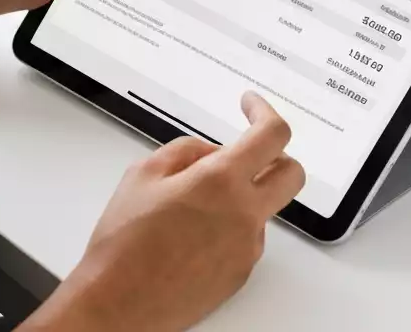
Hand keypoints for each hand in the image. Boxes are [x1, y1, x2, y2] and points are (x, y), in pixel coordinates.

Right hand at [24, 94, 305, 331]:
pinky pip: (248, 236)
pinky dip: (232, 223)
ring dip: (245, 192)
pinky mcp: (241, 274)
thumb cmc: (123, 244)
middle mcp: (244, 215)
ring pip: (265, 206)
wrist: (118, 303)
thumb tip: (211, 152)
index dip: (264, 112)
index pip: (271, 135)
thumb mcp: (143, 173)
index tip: (251, 106)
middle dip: (275, 153)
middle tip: (249, 147)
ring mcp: (247, 248)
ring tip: (193, 202)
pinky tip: (194, 230)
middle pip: (291, 173)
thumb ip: (186, 151)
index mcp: (220, 182)